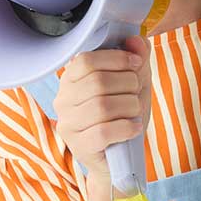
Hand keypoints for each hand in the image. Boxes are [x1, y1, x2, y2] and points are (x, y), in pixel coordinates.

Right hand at [54, 35, 152, 179]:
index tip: (137, 64)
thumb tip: (136, 40)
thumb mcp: (133, 86)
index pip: (87, 60)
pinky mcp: (79, 146)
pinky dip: (126, 127)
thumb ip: (136, 60)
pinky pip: (103, 132)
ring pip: (101, 106)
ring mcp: (68, 124)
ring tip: (135, 112)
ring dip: (129, 106)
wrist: (118, 160)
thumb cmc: (122, 118)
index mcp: (71, 80)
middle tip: (137, 94)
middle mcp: (63, 100)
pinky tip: (134, 127)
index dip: (116, 58)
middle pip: (97, 82)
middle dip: (128, 84)